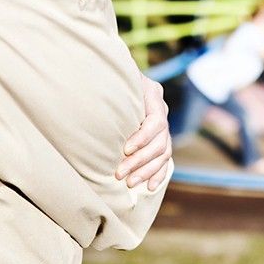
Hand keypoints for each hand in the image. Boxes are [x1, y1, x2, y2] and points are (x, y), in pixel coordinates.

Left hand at [116, 75, 171, 190]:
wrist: (114, 78)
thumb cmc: (109, 76)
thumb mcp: (113, 76)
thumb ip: (113, 84)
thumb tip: (99, 90)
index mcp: (153, 94)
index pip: (156, 121)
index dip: (143, 138)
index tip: (125, 149)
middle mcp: (161, 110)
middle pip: (159, 141)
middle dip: (140, 160)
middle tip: (120, 174)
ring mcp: (163, 125)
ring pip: (163, 153)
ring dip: (147, 170)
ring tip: (129, 183)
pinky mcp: (159, 138)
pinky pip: (165, 159)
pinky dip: (158, 174)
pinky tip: (149, 186)